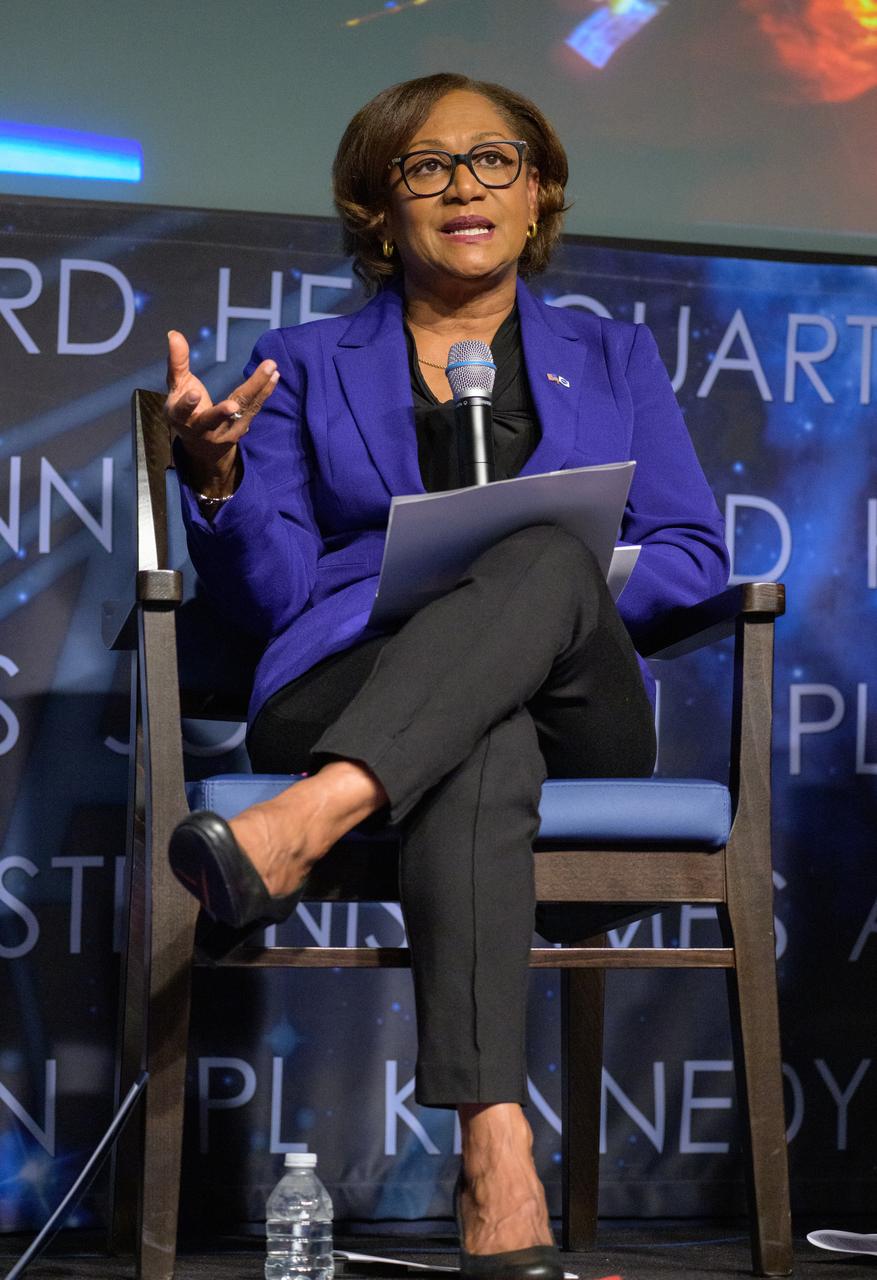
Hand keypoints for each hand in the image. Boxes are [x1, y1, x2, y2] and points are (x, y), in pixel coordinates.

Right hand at [164, 329, 278, 487]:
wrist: (203, 446)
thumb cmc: (186, 410)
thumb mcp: (177, 387)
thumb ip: (177, 362)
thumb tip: (174, 333)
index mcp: (181, 417)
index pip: (182, 412)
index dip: (187, 404)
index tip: (194, 393)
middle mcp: (202, 429)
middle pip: (214, 418)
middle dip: (223, 411)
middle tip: (233, 405)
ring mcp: (224, 432)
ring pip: (241, 411)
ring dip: (257, 389)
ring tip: (271, 370)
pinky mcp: (241, 430)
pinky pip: (254, 408)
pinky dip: (265, 391)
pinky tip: (274, 375)